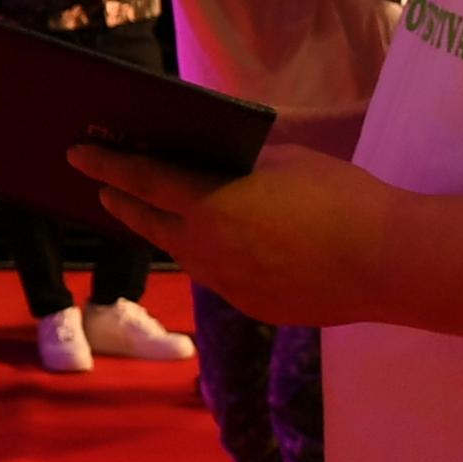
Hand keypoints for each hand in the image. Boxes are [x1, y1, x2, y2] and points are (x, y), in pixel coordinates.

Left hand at [67, 140, 397, 328]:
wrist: (384, 262)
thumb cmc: (338, 197)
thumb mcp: (286, 160)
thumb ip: (243, 162)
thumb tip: (221, 164)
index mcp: (209, 204)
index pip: (142, 180)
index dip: (107, 165)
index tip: (78, 154)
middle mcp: (206, 249)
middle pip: (150, 223)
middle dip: (123, 202)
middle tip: (105, 188)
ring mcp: (227, 284)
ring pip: (184, 254)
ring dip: (167, 232)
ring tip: (160, 216)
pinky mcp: (252, 306)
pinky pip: (220, 277)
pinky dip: (211, 257)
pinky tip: (224, 248)